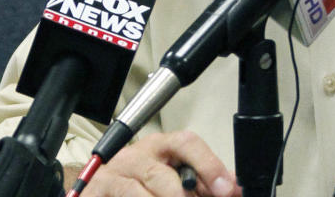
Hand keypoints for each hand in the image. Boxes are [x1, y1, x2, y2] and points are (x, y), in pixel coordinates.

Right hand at [66, 129, 240, 196]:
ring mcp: (114, 175)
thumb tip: (236, 188)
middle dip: (183, 196)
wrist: (98, 193)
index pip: (187, 143)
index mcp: (160, 146)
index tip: (227, 189)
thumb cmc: (141, 184)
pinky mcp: (98, 192)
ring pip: (139, 193)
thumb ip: (202, 184)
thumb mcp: (173, 179)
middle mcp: (136, 155)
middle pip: (162, 175)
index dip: (209, 165)